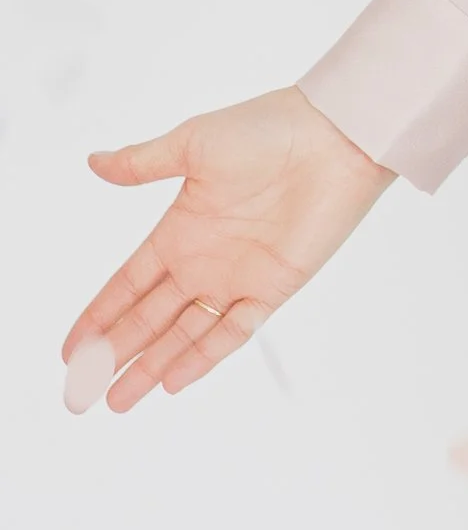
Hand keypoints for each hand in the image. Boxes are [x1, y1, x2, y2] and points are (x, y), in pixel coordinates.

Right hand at [64, 86, 395, 412]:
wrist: (336, 136)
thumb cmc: (270, 128)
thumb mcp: (195, 142)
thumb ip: (145, 162)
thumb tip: (95, 162)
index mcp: (182, 227)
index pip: (128, 283)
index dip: (99, 316)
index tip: (70, 349)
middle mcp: (205, 258)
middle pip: (149, 318)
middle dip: (114, 353)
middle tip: (80, 393)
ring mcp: (238, 276)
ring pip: (184, 334)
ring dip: (151, 366)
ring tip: (116, 401)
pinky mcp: (273, 287)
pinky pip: (232, 332)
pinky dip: (203, 357)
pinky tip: (172, 381)